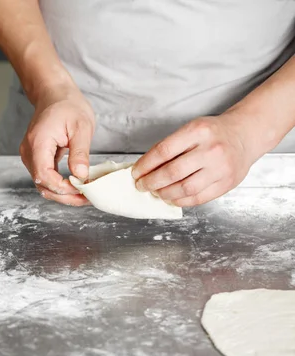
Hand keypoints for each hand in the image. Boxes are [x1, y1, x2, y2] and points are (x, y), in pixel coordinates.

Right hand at [20, 85, 94, 205]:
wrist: (54, 95)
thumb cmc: (68, 106)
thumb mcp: (81, 127)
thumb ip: (80, 152)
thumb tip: (81, 175)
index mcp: (38, 143)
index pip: (44, 175)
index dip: (62, 187)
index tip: (81, 189)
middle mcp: (29, 152)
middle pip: (42, 184)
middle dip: (64, 196)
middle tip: (86, 199)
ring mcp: (30, 156)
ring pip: (43, 184)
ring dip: (62, 193)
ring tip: (83, 195)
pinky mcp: (36, 158)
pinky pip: (45, 177)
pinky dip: (59, 185)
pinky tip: (76, 186)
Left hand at [131, 114, 256, 206]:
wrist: (245, 135)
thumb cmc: (212, 133)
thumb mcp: (190, 130)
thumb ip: (170, 147)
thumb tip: (145, 168)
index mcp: (198, 131)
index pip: (163, 151)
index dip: (145, 165)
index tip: (136, 173)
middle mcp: (211, 150)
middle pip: (172, 172)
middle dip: (151, 182)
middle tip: (141, 185)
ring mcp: (221, 168)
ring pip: (185, 189)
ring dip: (164, 193)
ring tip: (155, 192)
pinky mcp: (226, 183)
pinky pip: (198, 198)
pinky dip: (180, 201)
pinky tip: (171, 197)